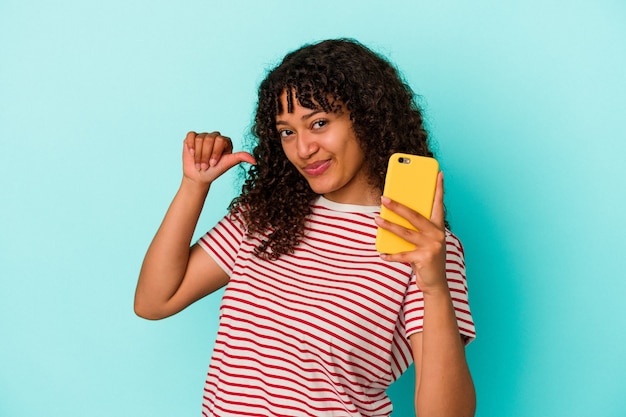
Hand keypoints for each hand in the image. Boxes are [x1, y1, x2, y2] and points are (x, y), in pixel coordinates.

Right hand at [182, 131, 255, 184]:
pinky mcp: (192, 137)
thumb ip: (240, 158)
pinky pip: (191, 135)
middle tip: (205, 166)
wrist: (199, 176)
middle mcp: (215, 137)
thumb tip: (255, 160)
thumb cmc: (215, 171)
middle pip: (209, 139)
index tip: (213, 164)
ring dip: (198, 154)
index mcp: (226, 141)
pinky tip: (191, 153)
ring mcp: (203, 136)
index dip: (215, 153)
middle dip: (206, 155)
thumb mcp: (228, 164)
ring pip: (199, 139)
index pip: (220, 140)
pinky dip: (190, 145)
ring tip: (199, 164)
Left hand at [375, 172, 447, 294]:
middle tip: (384, 198)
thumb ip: (416, 229)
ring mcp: (432, 246)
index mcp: (438, 227)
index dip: (439, 189)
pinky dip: (391, 255)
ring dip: (389, 226)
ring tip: (376, 219)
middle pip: (415, 216)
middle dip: (398, 206)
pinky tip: (381, 253)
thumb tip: (395, 217)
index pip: (438, 204)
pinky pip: (403, 255)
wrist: (435, 284)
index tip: (438, 173)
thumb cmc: (427, 258)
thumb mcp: (425, 241)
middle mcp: (437, 234)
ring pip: (406, 233)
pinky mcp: (424, 259)